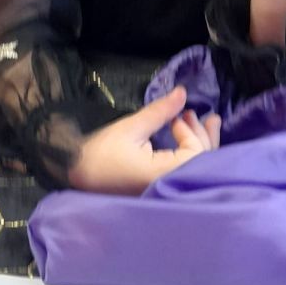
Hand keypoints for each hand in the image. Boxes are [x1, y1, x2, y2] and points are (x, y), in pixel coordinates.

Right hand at [69, 86, 220, 195]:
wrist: (75, 174)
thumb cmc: (100, 153)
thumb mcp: (131, 128)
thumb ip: (160, 112)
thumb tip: (183, 92)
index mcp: (162, 175)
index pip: (194, 153)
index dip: (191, 132)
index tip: (178, 117)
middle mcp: (168, 187)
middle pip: (201, 164)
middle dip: (204, 137)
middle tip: (204, 116)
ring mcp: (165, 192)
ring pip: (195, 170)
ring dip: (202, 145)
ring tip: (209, 123)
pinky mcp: (160, 191)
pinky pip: (184, 174)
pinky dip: (191, 157)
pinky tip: (192, 142)